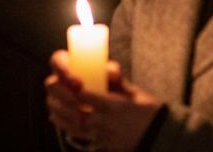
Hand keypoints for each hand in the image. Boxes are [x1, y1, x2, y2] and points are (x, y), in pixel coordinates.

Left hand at [46, 51, 161, 151]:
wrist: (161, 136)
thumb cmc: (150, 111)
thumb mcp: (136, 92)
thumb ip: (118, 80)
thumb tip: (106, 69)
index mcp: (115, 106)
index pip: (85, 96)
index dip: (70, 87)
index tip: (64, 77)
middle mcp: (107, 122)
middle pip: (75, 110)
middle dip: (60, 97)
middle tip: (51, 84)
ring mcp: (104, 135)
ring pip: (74, 124)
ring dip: (59, 111)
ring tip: (51, 99)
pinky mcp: (103, 144)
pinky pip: (79, 135)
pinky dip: (64, 125)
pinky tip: (55, 117)